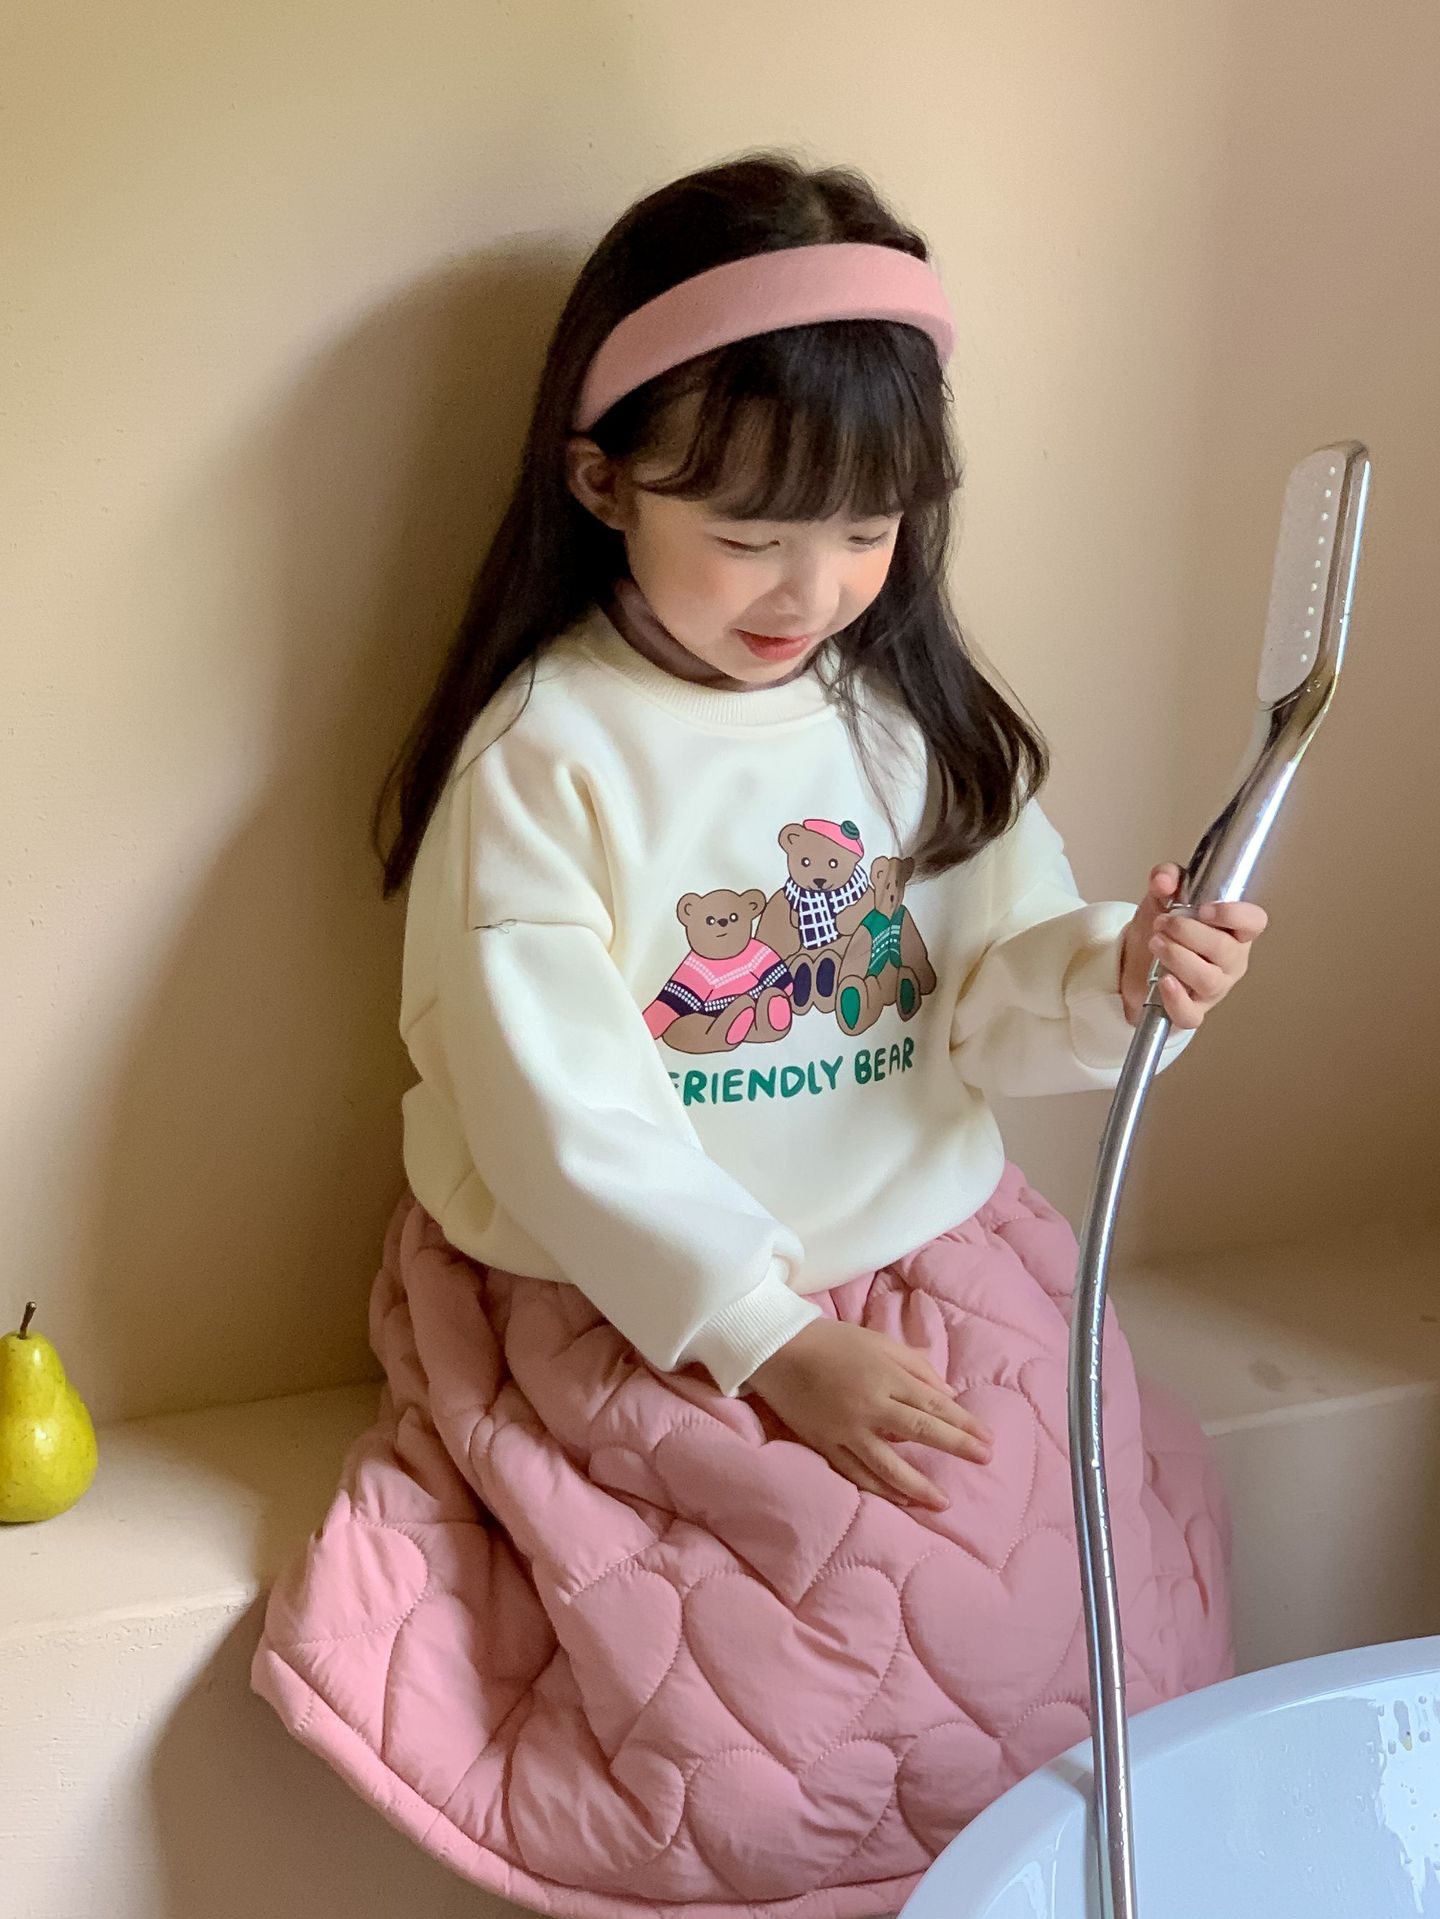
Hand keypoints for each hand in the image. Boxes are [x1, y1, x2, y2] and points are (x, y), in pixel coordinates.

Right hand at [746, 1318, 992, 1510]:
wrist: (778, 1350)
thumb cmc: (833, 1341)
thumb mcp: (879, 1342)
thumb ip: (916, 1366)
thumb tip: (949, 1396)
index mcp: (886, 1376)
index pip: (934, 1405)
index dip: (964, 1424)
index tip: (987, 1439)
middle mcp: (870, 1405)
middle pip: (921, 1432)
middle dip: (957, 1447)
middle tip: (984, 1461)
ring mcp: (846, 1429)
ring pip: (889, 1465)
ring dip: (920, 1485)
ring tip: (944, 1502)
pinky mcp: (826, 1445)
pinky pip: (857, 1473)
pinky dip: (881, 1489)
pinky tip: (902, 1499)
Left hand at [1119, 864, 1268, 1028]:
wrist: (1136, 960)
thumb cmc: (1163, 928)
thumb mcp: (1164, 895)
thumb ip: (1167, 878)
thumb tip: (1163, 880)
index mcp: (1232, 930)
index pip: (1253, 922)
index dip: (1235, 915)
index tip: (1206, 909)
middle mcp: (1230, 959)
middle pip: (1225, 950)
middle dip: (1189, 933)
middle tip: (1163, 922)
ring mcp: (1213, 987)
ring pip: (1208, 980)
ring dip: (1178, 958)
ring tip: (1156, 942)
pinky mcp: (1192, 1009)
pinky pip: (1191, 1014)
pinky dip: (1176, 999)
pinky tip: (1164, 981)